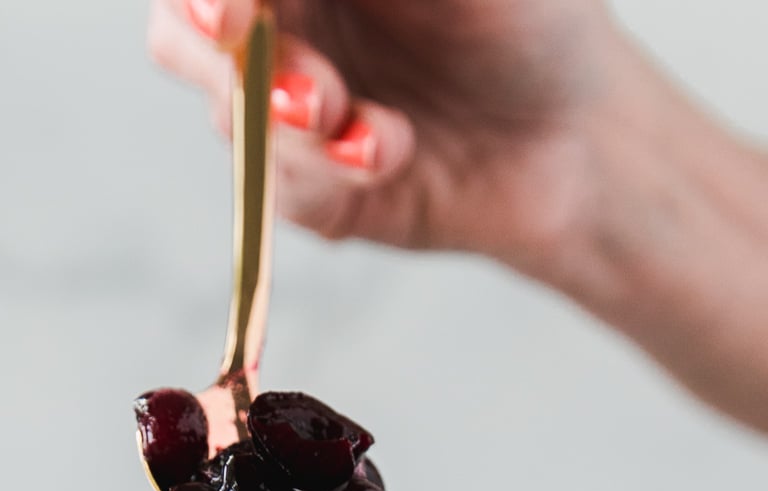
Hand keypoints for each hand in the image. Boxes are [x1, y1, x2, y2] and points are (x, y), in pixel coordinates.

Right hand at [148, 0, 625, 270]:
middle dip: (214, 41)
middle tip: (243, 35)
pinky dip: (326, 172)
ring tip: (356, 119)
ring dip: (284, 114)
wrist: (583, 141)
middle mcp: (286, 25)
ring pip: (228, 113)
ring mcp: (295, 112)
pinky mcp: (317, 194)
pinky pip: (279, 190)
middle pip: (184, 29)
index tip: (229, 5)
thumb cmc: (530, 21)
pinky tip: (389, 152)